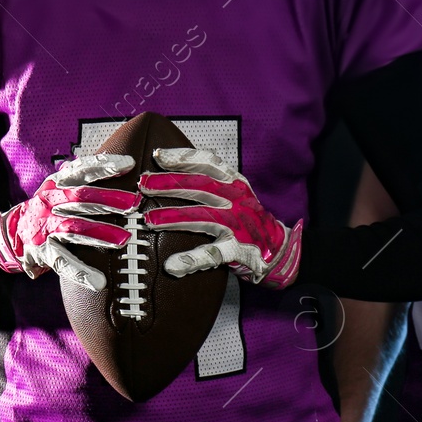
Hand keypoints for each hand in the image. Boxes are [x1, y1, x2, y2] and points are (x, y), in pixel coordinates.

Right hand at [0, 153, 140, 291]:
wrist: (12, 233)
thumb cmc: (48, 208)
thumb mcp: (59, 187)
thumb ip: (83, 179)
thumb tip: (124, 164)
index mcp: (56, 184)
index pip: (81, 170)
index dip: (104, 166)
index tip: (128, 164)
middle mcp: (49, 202)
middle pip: (80, 198)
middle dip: (108, 199)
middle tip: (133, 203)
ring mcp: (45, 227)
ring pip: (74, 228)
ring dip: (100, 233)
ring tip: (124, 239)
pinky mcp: (42, 251)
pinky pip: (62, 261)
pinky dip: (80, 271)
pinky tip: (98, 281)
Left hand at [138, 148, 303, 287]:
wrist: (279, 249)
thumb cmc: (246, 218)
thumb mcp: (234, 193)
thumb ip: (209, 182)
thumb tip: (169, 171)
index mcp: (234, 182)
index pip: (208, 163)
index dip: (183, 157)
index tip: (157, 155)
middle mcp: (237, 199)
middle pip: (200, 186)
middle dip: (169, 184)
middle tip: (143, 185)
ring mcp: (238, 224)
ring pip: (202, 217)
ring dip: (173, 218)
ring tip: (148, 220)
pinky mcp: (238, 250)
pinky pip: (212, 254)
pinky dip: (191, 260)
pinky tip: (172, 266)